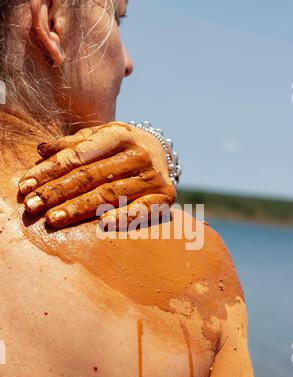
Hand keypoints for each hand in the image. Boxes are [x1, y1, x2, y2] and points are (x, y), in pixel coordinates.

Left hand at [19, 122, 175, 228]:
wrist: (164, 152)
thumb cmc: (123, 146)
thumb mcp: (101, 136)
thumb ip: (73, 144)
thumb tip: (41, 150)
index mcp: (118, 134)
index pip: (78, 155)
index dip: (50, 171)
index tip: (26, 186)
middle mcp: (137, 153)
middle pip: (90, 176)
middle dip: (58, 192)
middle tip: (33, 206)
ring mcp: (152, 176)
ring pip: (110, 194)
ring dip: (80, 208)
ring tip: (54, 219)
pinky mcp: (164, 196)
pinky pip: (144, 209)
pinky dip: (125, 216)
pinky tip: (104, 224)